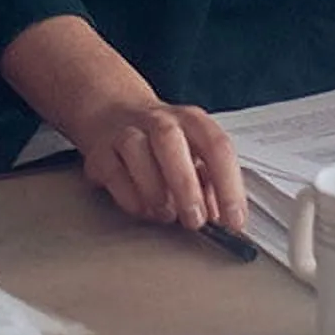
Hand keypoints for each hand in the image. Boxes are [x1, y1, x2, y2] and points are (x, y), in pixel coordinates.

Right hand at [59, 94, 245, 233]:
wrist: (114, 113)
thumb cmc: (163, 143)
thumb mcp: (194, 154)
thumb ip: (209, 184)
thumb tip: (222, 217)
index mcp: (192, 121)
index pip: (217, 147)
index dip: (229, 185)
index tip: (233, 221)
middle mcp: (159, 121)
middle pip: (171, 142)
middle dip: (186, 186)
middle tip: (195, 221)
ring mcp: (126, 132)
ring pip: (136, 150)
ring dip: (154, 190)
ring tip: (166, 214)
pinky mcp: (100, 152)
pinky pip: (112, 172)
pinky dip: (130, 197)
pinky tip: (143, 209)